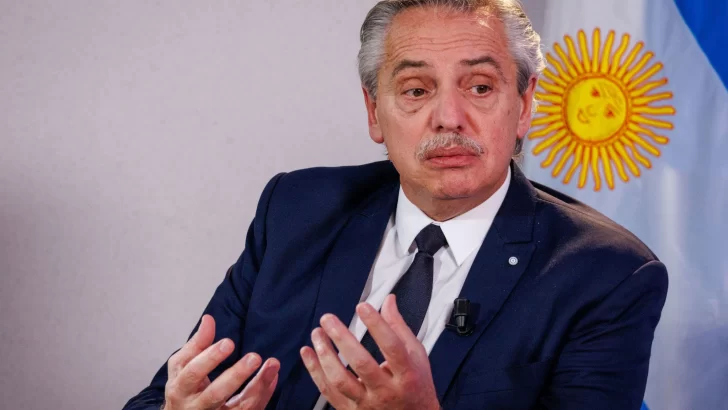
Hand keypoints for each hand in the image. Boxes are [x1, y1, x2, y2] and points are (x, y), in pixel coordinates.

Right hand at [164, 314, 279, 409]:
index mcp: (179, 388)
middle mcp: (195, 407)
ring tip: (272, 364)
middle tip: (254, 357)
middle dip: (235, 376)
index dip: (210, 357)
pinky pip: (249, 409)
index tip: (229, 342)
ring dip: (258, 385)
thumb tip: (208, 319)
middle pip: (215, 394)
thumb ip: (197, 344)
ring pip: (238, 406)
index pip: (193, 372)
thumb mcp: (183, 366)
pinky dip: (263, 393)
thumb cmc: (184, 388)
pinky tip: (272, 376)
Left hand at [300, 294, 439, 409]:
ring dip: (325, 355)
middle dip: (342, 338)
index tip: (363, 306)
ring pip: (340, 380)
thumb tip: (388, 301)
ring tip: (317, 334)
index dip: (377, 325)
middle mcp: (386, 390)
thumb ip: (399, 327)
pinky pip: (328, 391)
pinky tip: (308, 352)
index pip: (392, 347)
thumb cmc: (415, 386)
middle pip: (362, 363)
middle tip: (328, 319)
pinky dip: (315, 371)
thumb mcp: (416, 356)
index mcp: (406, 374)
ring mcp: (366, 403)